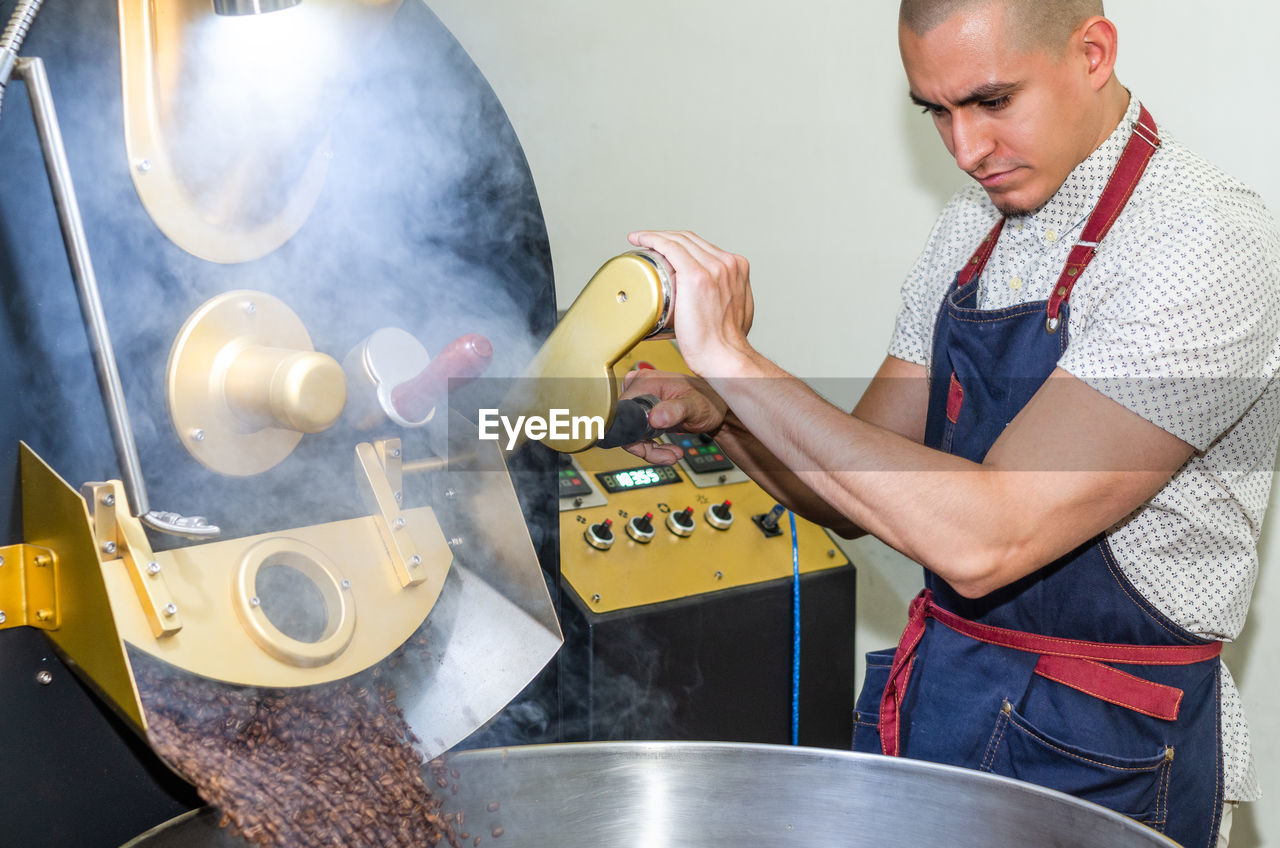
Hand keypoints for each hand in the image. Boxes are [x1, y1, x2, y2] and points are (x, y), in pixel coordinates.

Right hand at [618, 367, 727, 464]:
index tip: (647, 449)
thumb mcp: (694, 406)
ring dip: (650, 450)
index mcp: (646, 382)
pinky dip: (652, 447)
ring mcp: (642, 399)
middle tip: (665, 456)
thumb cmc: (709, 401)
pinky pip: (640, 434)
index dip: (632, 435)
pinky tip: (669, 451)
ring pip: (632, 433)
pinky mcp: (646, 411)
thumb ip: (676, 410)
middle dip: (644, 446)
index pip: (623, 414)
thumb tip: (655, 417)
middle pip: (626, 425)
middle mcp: (639, 388)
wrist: (716, 407)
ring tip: (671, 455)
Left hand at [626, 230, 754, 375]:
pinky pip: (670, 247)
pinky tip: (640, 239)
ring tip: (640, 241)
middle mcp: (727, 264)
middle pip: (690, 240)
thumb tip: (713, 302)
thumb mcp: (736, 311)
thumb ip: (727, 299)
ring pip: (679, 240)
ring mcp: (713, 268)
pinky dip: (652, 239)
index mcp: (737, 268)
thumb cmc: (724, 343)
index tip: (665, 248)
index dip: (680, 242)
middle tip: (648, 244)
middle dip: (666, 238)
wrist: (725, 356)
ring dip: (656, 236)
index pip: (703, 246)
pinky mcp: (696, 276)